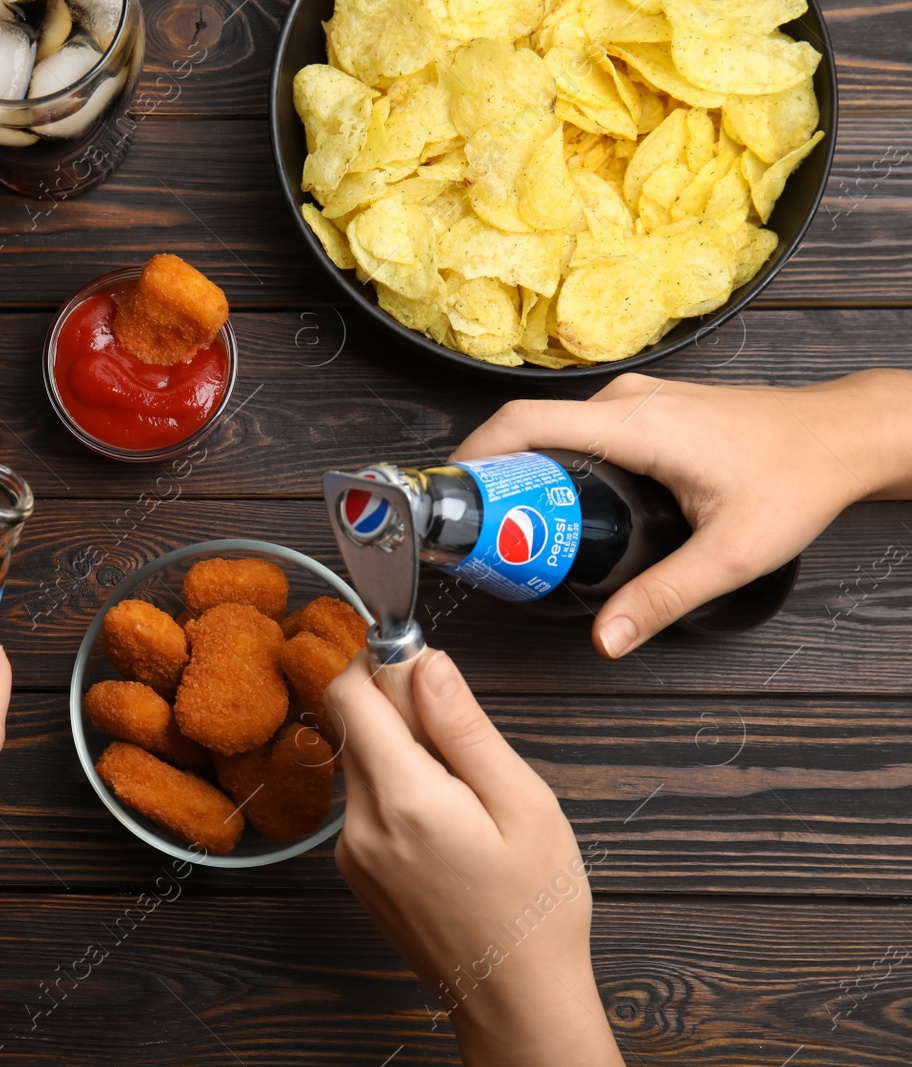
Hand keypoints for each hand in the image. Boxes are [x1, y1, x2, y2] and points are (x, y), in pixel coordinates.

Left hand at [328, 649, 621, 1066]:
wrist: (513, 998)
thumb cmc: (534, 907)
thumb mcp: (522, 802)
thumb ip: (464, 726)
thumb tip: (426, 661)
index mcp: (401, 798)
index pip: (348, 694)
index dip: (380, 663)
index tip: (422, 664)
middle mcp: (360, 823)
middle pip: (352, 724)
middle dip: (400, 710)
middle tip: (464, 742)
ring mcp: (350, 851)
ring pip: (361, 761)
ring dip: (403, 753)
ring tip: (466, 794)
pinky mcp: (355, 870)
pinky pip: (367, 802)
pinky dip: (399, 791)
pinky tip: (449, 824)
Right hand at [453, 370, 911, 656]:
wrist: (845, 436)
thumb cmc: (797, 480)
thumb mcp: (730, 554)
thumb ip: (662, 598)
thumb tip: (605, 638)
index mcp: (635, 425)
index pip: (524, 421)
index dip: (473, 454)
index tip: (448, 495)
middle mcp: (628, 402)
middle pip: (528, 428)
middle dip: (493, 478)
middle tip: (482, 533)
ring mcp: (637, 400)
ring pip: (553, 429)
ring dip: (524, 471)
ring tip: (515, 525)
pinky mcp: (646, 408)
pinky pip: (578, 428)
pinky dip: (554, 462)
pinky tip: (562, 505)